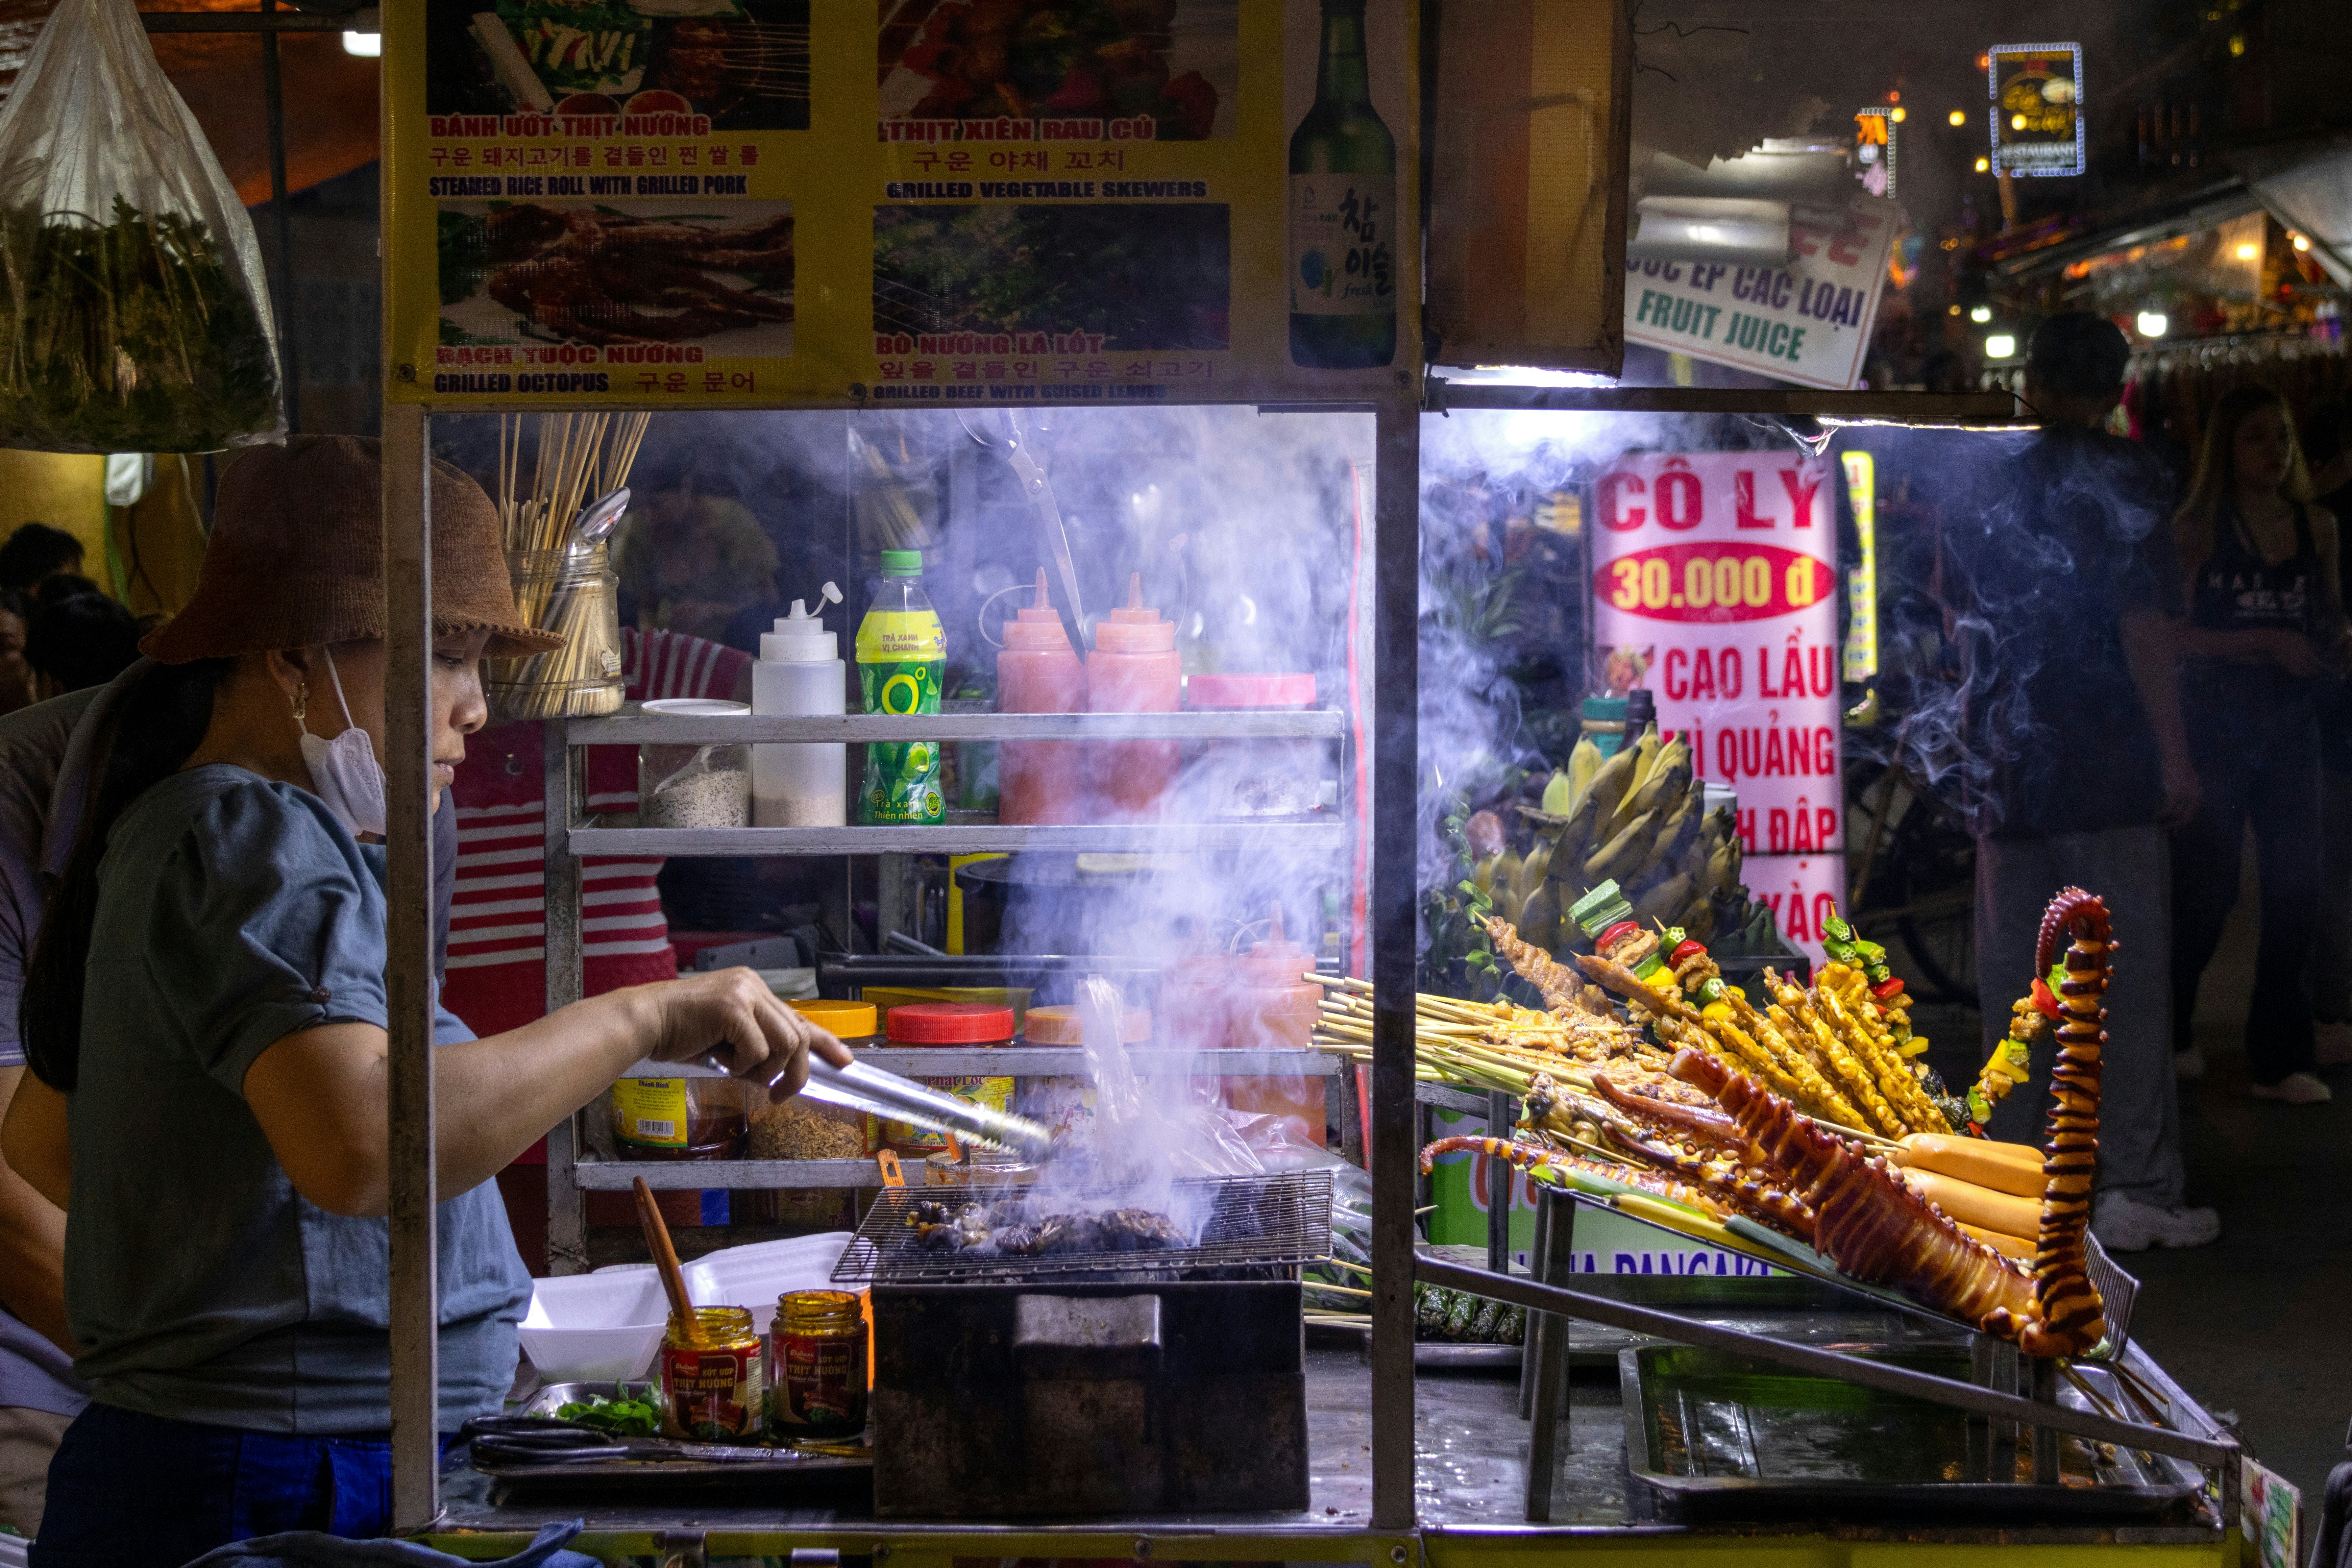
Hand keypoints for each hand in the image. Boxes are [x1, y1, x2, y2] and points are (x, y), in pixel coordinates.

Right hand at [642, 968, 853, 1099]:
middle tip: (777, 1096)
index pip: (798, 1017)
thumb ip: (756, 1047)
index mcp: (753, 990)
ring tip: (737, 1070)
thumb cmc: (680, 1033)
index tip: (845, 1061)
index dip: (825, 1042)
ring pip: (784, 1044)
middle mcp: (753, 986)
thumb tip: (781, 1073)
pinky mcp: (733, 1008)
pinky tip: (719, 1058)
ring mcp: (745, 994)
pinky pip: (757, 1049)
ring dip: (764, 1070)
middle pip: (798, 1036)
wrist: (644, 1022)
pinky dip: (741, 1065)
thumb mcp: (726, 1039)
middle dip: (795, 1073)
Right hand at [2157, 752, 2201, 830]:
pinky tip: (2155, 815)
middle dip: (2175, 825)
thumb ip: (2185, 792)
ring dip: (2166, 820)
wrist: (2175, 753)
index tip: (2175, 831)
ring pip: (2176, 813)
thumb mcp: (2187, 780)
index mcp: (2197, 793)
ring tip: (2157, 822)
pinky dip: (2161, 813)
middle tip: (2165, 829)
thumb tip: (2177, 806)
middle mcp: (2194, 795)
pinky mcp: (2175, 791)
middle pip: (2186, 816)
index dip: (2183, 823)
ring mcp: (2185, 794)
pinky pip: (2168, 807)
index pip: (2192, 813)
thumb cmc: (2178, 765)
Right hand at [2260, 628, 2324, 677]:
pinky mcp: (2286, 665)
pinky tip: (2302, 673)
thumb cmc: (2290, 637)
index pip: (2316, 660)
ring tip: (2311, 673)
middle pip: (2309, 668)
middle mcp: (2299, 658)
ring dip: (2308, 674)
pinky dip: (2300, 674)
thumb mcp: (2304, 638)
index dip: (2321, 665)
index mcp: (2305, 651)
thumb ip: (2313, 645)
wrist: (2274, 640)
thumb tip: (2322, 651)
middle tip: (2319, 671)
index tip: (2325, 667)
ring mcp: (2292, 662)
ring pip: (2302, 672)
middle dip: (2315, 671)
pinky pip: (2294, 672)